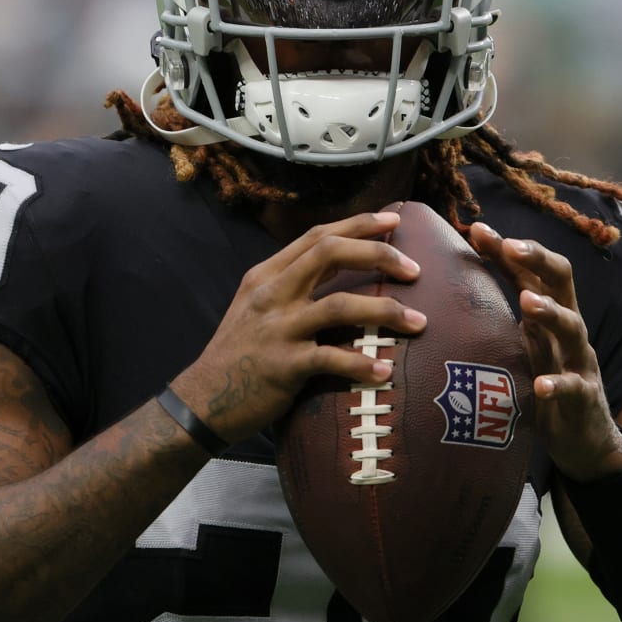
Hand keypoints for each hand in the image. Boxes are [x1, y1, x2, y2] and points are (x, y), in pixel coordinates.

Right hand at [171, 211, 425, 442]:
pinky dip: (362, 364)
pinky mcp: (284, 365)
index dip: (358, 224)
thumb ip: (292, 286)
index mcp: (267, 275)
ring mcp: (277, 328)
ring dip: (386, 310)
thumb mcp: (257, 307)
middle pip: (330, 253)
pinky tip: (383, 372)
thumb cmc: (239, 354)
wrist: (202, 400)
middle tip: (415, 268)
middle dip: (379, 253)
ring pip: (340, 305)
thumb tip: (340, 272)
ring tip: (419, 321)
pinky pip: (332, 359)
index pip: (317, 235)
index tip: (393, 220)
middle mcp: (272, 294)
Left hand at [468, 222, 621, 481]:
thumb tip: (459, 284)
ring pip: (573, 327)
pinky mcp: (585, 398)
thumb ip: (502, 316)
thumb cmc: (546, 384)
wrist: (585, 441)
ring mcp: (580, 362)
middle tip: (512, 246)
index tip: (479, 229)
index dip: (509, 250)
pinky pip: (574, 387)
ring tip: (527, 303)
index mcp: (551, 314)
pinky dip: (558, 384)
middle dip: (539, 260)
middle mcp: (569, 331)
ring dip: (551, 313)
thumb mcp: (525, 346)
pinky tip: (541, 386)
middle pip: (563, 282)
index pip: (533, 271)